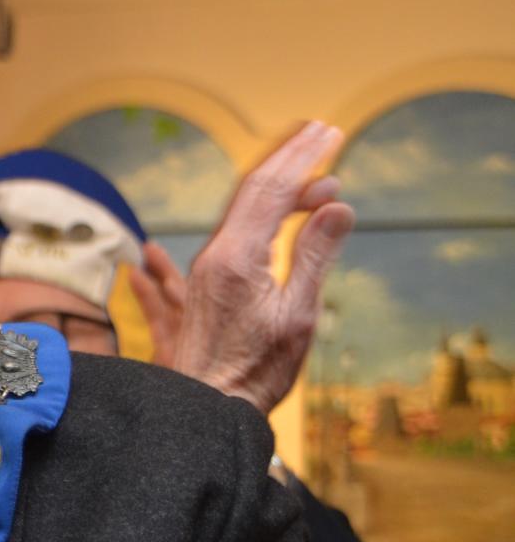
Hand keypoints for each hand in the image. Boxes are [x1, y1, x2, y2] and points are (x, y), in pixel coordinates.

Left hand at [132, 122, 355, 414]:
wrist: (204, 408)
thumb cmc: (255, 371)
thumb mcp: (298, 316)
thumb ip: (314, 256)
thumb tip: (337, 205)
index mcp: (237, 258)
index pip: (271, 190)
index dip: (302, 159)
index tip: (328, 134)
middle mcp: (214, 256)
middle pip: (251, 192)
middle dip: (288, 160)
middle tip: (320, 135)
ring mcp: (205, 270)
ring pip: (240, 212)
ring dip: (276, 188)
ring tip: (319, 181)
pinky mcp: (204, 286)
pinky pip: (230, 234)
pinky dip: (259, 215)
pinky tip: (267, 223)